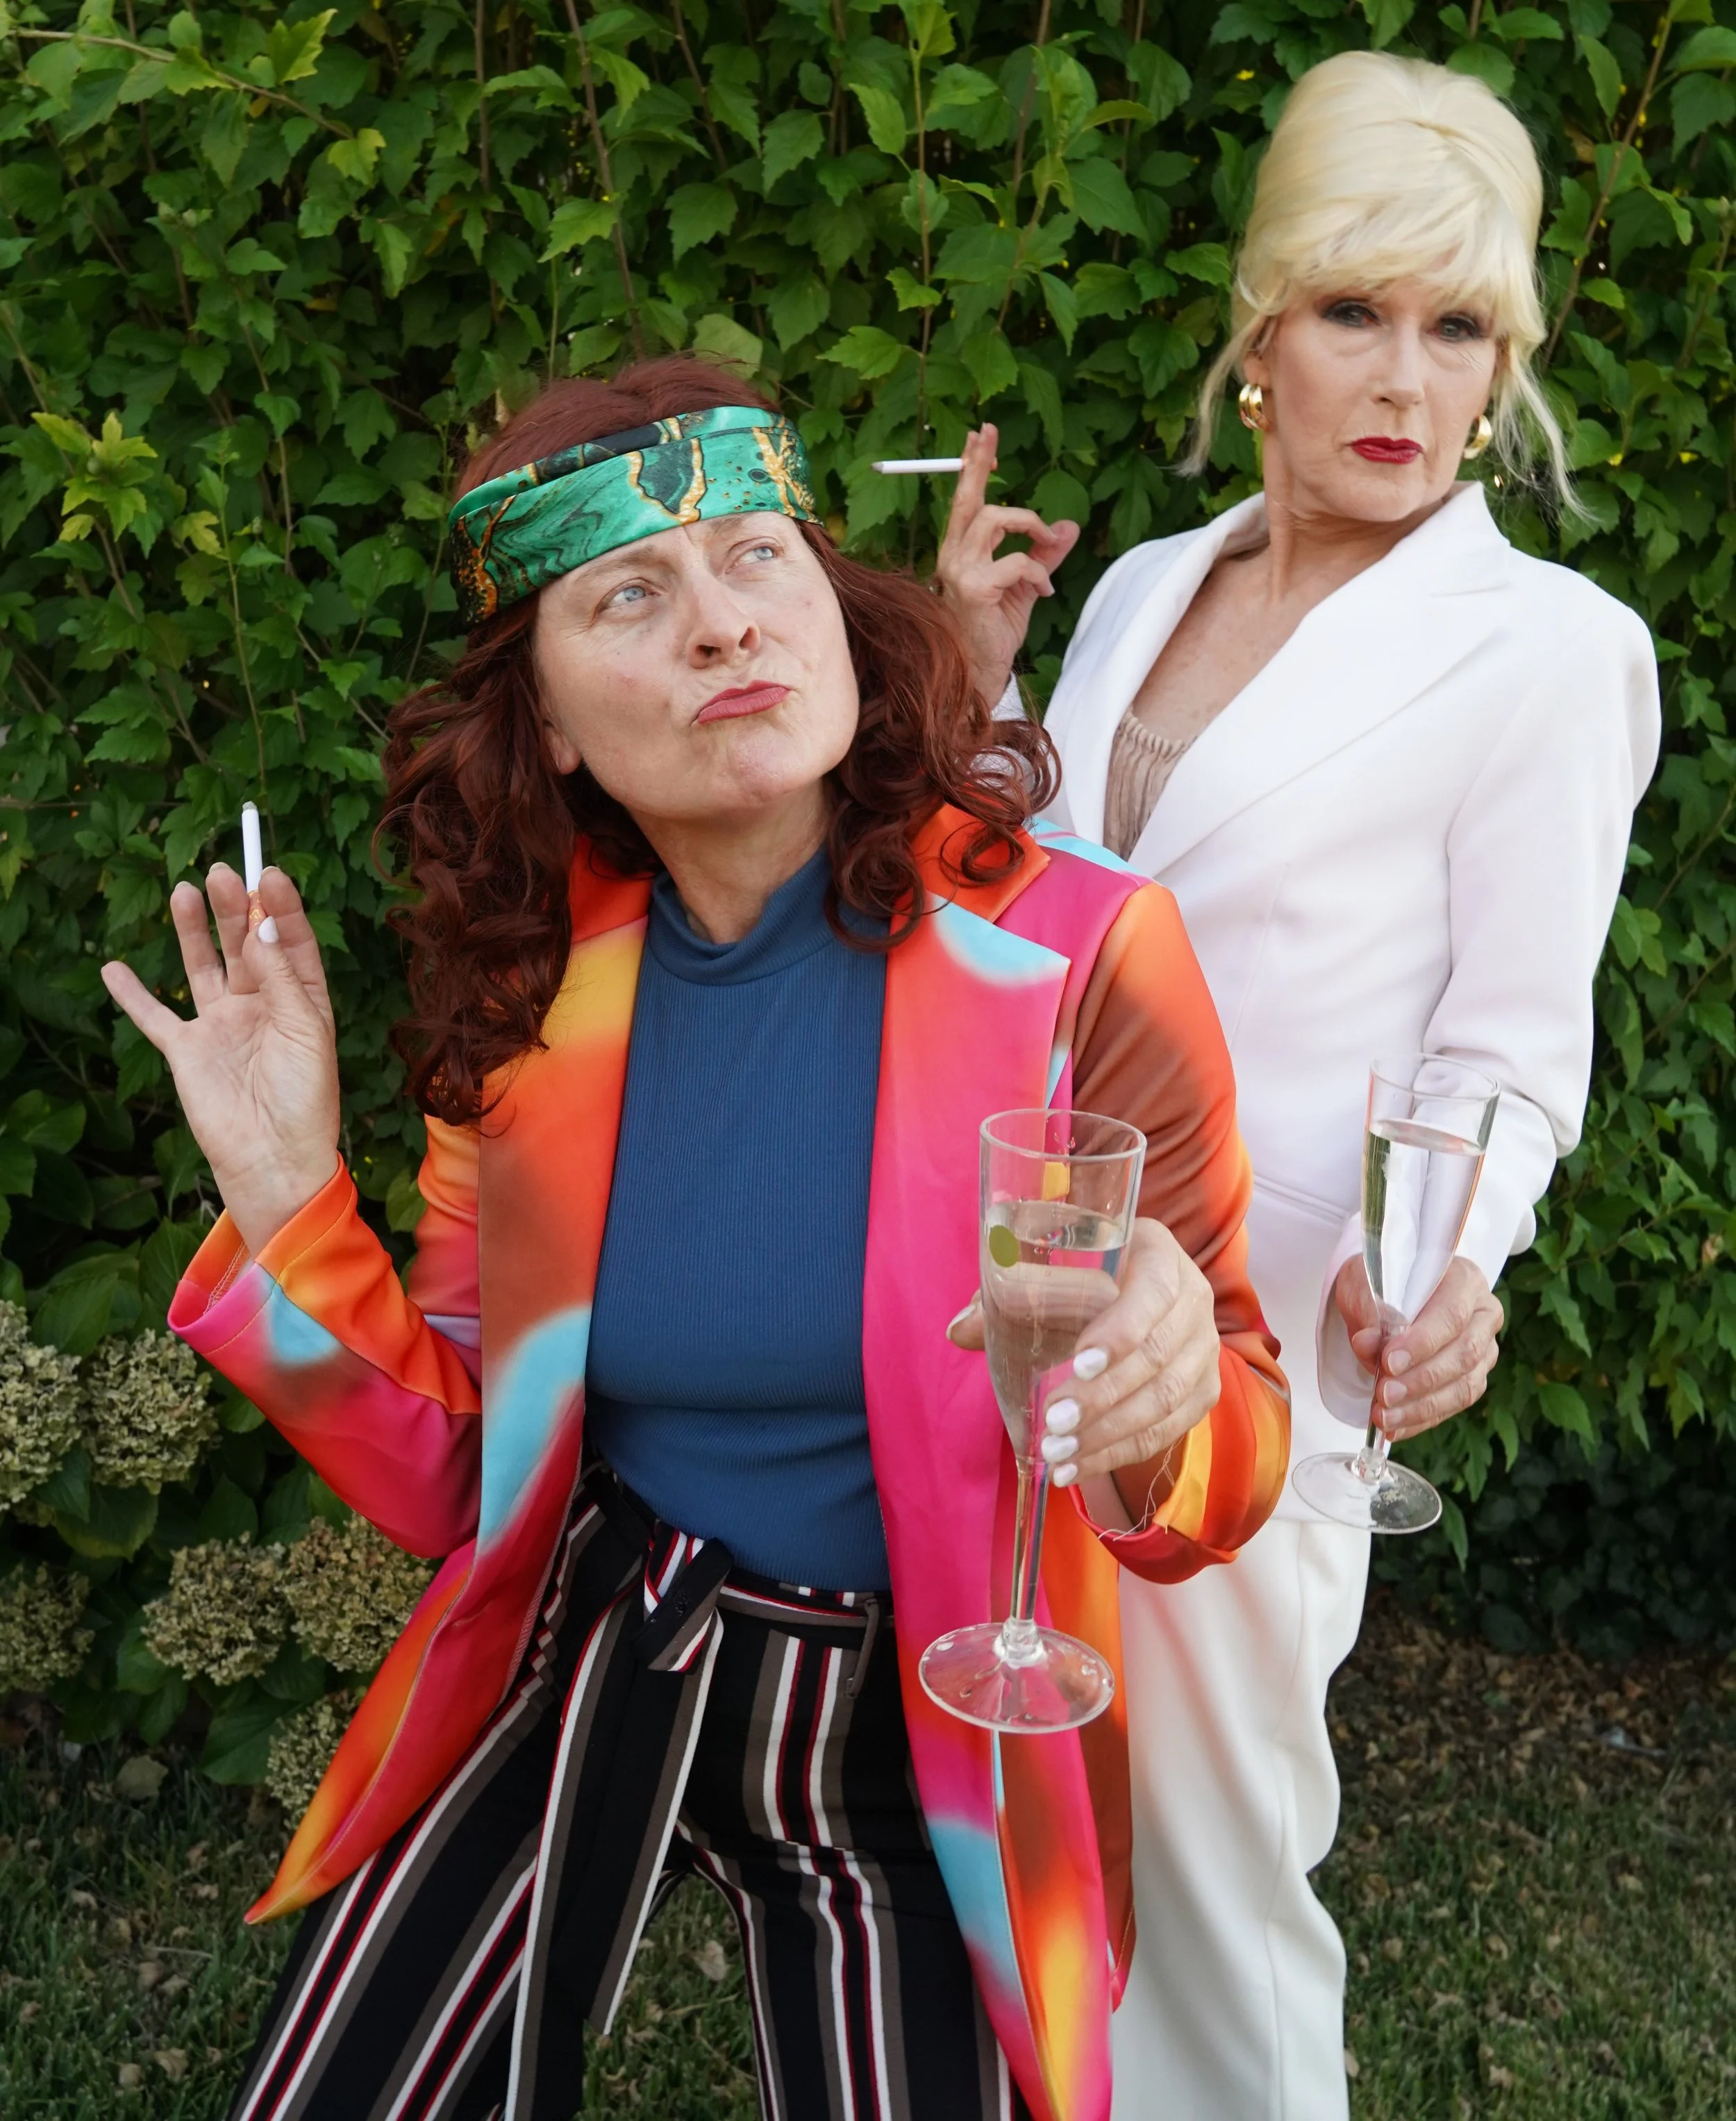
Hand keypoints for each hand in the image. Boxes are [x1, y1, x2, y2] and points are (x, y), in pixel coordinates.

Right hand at [101, 864, 341, 1254]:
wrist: (274, 1158)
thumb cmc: (305, 1100)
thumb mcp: (306, 1031)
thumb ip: (282, 979)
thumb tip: (261, 927)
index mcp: (301, 1000)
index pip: (290, 942)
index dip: (280, 907)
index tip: (270, 874)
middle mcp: (261, 1006)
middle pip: (245, 944)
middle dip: (235, 907)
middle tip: (224, 871)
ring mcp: (222, 1026)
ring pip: (204, 966)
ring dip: (194, 929)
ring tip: (186, 889)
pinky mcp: (188, 1050)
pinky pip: (153, 1016)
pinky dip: (132, 993)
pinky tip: (114, 967)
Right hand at [933, 424, 1079, 708]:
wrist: (978, 674)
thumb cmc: (994, 632)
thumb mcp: (1025, 586)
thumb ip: (1045, 555)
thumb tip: (1069, 526)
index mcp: (959, 553)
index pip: (966, 503)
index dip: (972, 468)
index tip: (979, 438)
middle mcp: (952, 557)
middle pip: (969, 499)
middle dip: (978, 462)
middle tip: (987, 432)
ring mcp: (959, 572)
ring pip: (996, 519)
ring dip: (1031, 524)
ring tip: (1048, 541)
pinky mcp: (975, 588)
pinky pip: (1018, 561)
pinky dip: (1040, 572)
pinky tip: (1045, 592)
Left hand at [948, 1217, 1220, 1500]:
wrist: (1132, 1302)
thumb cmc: (1081, 1279)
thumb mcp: (1044, 1277)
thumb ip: (1003, 1297)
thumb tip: (959, 1330)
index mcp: (1157, 1253)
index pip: (1153, 1292)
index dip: (1120, 1332)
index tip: (1077, 1365)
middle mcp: (1193, 1298)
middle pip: (1157, 1355)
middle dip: (1102, 1396)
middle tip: (1053, 1422)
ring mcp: (1204, 1348)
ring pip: (1166, 1399)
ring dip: (1109, 1433)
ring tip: (1058, 1452)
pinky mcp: (1203, 1390)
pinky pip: (1169, 1429)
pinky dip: (1121, 1452)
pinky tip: (1078, 1466)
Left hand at [1333, 1255, 1503, 1440]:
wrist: (1385, 1297)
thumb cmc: (1381, 1284)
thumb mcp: (1364, 1284)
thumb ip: (1368, 1311)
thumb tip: (1367, 1344)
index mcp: (1464, 1280)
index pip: (1452, 1314)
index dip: (1423, 1342)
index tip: (1389, 1362)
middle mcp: (1484, 1314)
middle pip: (1464, 1354)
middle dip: (1421, 1379)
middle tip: (1384, 1393)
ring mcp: (1484, 1349)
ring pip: (1464, 1386)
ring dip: (1421, 1406)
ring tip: (1384, 1416)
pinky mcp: (1474, 1378)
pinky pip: (1454, 1405)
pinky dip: (1421, 1419)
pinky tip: (1395, 1426)